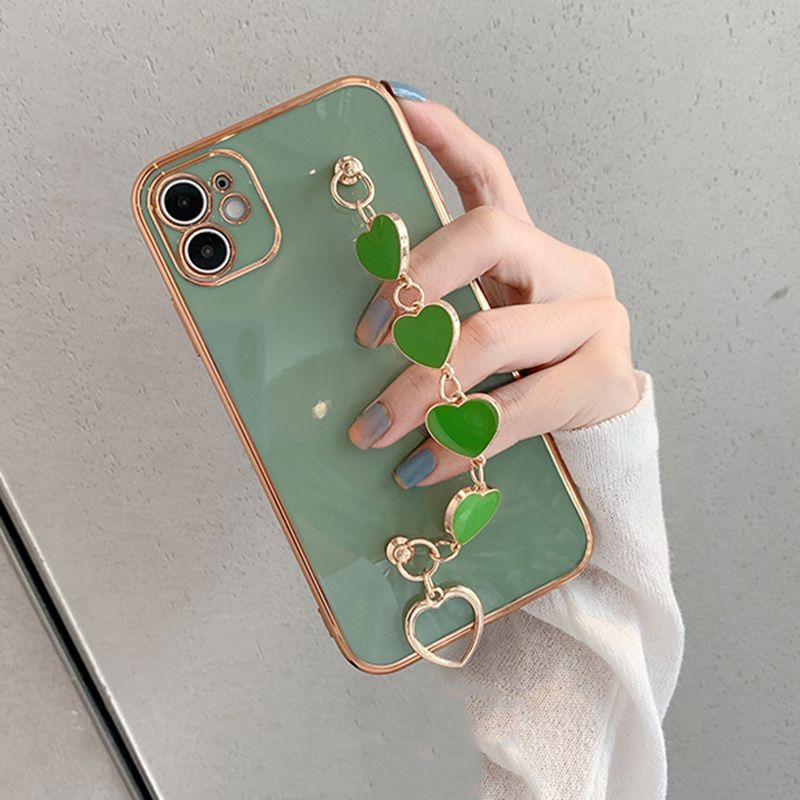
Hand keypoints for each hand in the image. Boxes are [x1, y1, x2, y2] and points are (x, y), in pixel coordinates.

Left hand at [347, 97, 639, 488]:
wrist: (593, 427)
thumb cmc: (524, 374)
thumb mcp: (484, 333)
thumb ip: (441, 318)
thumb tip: (354, 340)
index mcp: (530, 250)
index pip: (493, 177)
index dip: (449, 140)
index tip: (401, 106)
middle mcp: (568, 268)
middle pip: (487, 236)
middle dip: (413, 287)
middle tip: (364, 338)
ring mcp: (596, 318)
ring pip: (492, 335)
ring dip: (420, 388)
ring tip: (375, 429)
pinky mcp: (606, 375)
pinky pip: (516, 407)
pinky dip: (459, 440)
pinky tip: (423, 463)